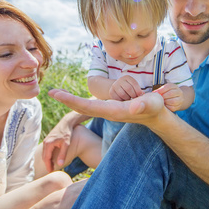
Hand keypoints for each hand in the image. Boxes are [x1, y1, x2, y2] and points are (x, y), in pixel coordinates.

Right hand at [41, 111, 85, 172]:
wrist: (67, 123)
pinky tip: (52, 158)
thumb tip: (60, 164)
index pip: (46, 158)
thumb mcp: (66, 144)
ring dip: (47, 160)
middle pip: (44, 156)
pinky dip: (48, 155)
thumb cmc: (67, 133)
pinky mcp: (48, 139)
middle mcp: (45, 142)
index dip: (48, 166)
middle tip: (51, 171)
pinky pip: (46, 150)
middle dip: (47, 164)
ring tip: (52, 166)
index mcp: (48, 144)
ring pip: (45, 153)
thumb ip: (63, 154)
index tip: (51, 172)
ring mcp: (46, 140)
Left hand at [48, 89, 164, 125]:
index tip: (57, 94)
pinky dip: (80, 101)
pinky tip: (73, 98)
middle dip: (66, 100)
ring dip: (71, 100)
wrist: (157, 116)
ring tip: (58, 93)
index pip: (87, 106)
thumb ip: (143, 105)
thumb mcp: (152, 104)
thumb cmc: (156, 108)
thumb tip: (132, 107)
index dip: (71, 100)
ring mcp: (108, 111)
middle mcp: (107, 112)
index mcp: (113, 111)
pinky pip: (91, 106)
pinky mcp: (111, 108)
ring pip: (85, 107)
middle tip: (51, 92)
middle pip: (82, 107)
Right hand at [109, 75, 143, 100]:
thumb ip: (138, 90)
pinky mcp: (111, 92)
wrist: (116, 88)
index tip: (140, 95)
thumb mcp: (133, 86)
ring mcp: (115, 85)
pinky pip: (117, 98)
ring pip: (123, 94)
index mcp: (127, 77)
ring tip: (129, 99)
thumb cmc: (128, 89)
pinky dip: (122, 101)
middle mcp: (120, 80)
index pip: (134, 83)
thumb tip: (143, 94)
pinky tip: (124, 100)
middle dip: (133, 95)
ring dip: (128, 98)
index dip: (138, 90)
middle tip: (135, 99)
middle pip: (128, 88)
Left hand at [153, 83, 184, 111]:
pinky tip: (165, 106)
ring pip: (173, 101)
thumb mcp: (166, 89)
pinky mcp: (179, 106)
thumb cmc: (169, 94)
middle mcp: (179, 92)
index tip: (156, 92)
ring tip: (162, 102)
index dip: (161, 90)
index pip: (168, 86)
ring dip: (165, 102)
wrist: (179, 99)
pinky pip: (173, 107)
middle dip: (163, 96)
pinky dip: (167, 107)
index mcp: (175, 87)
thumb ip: (160, 90)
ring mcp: (180, 99)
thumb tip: (154, 93)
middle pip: (171, 93)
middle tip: (159, 98)